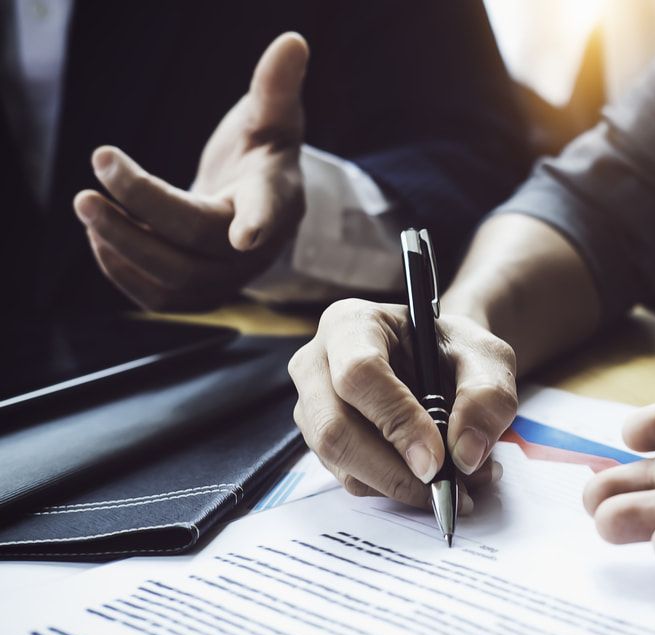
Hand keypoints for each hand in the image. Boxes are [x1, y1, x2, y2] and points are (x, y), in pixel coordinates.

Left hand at [73, 33, 308, 310]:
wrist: (256, 209)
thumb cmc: (262, 155)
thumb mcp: (271, 118)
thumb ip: (275, 85)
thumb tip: (292, 40)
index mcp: (276, 198)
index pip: (269, 212)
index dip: (259, 223)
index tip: (245, 235)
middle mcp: (256, 247)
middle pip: (200, 239)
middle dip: (144, 208)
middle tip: (94, 177)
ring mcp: (229, 277)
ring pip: (176, 278)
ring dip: (124, 243)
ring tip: (87, 205)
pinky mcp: (201, 295)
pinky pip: (161, 299)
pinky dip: (124, 269)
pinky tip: (101, 235)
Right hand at [287, 299, 517, 509]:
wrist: (441, 362)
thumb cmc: (456, 351)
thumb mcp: (487, 358)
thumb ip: (487, 396)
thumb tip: (464, 454)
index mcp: (352, 324)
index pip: (359, 374)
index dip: (397, 420)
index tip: (436, 459)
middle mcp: (317, 363)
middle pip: (334, 428)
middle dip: (393, 469)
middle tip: (444, 486)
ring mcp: (312, 405)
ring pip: (340, 461)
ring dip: (399, 484)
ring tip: (454, 482)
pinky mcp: (322, 441)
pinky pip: (351, 478)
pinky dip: (394, 489)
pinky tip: (431, 479)